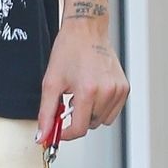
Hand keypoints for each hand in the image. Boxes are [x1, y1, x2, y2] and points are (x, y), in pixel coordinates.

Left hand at [36, 17, 128, 147]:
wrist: (86, 31)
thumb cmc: (69, 51)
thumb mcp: (51, 83)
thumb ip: (46, 113)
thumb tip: (43, 136)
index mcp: (87, 90)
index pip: (79, 129)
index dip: (66, 133)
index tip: (60, 130)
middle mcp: (107, 91)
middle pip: (91, 125)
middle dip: (78, 119)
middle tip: (69, 101)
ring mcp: (118, 90)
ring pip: (103, 120)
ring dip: (91, 114)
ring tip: (82, 95)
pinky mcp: (124, 88)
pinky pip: (113, 111)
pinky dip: (102, 108)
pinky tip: (94, 91)